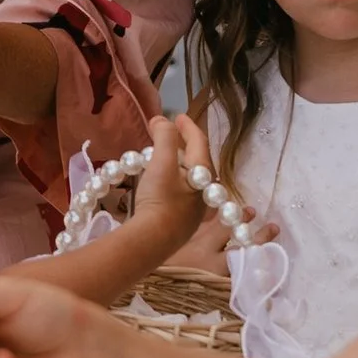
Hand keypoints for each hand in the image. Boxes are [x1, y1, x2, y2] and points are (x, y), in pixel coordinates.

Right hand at [129, 113, 218, 263]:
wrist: (153, 241)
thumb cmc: (160, 199)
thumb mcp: (161, 162)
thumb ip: (164, 137)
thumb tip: (162, 121)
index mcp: (203, 173)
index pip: (199, 141)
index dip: (188, 126)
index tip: (177, 115)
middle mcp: (204, 191)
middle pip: (196, 161)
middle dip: (183, 145)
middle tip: (167, 135)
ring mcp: (194, 209)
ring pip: (189, 179)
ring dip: (177, 164)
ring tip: (160, 158)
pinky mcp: (183, 223)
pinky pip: (181, 193)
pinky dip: (171, 181)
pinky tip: (158, 185)